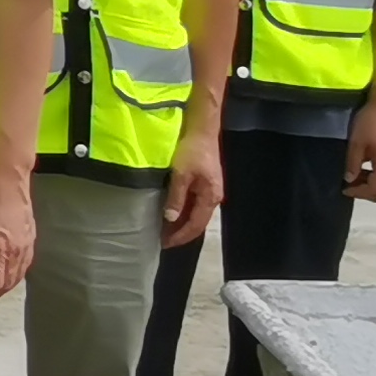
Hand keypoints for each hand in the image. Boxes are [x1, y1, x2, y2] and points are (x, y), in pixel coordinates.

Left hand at [161, 131, 224, 250]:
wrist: (202, 131)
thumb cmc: (192, 151)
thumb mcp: (181, 174)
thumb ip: (176, 197)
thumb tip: (170, 219)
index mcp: (210, 198)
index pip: (195, 225)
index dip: (180, 236)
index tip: (165, 244)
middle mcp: (213, 198)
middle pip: (197, 223)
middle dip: (180, 233)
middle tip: (162, 240)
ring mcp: (210, 192)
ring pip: (195, 214)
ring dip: (181, 224)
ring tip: (165, 230)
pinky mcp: (204, 185)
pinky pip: (194, 205)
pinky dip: (183, 212)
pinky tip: (172, 214)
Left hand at [343, 98, 375, 204]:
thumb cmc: (370, 122)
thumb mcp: (357, 143)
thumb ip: (353, 163)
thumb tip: (349, 180)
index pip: (375, 189)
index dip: (360, 192)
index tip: (345, 190)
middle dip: (367, 192)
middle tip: (351, 188)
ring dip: (373, 184)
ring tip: (356, 180)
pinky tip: (366, 170)